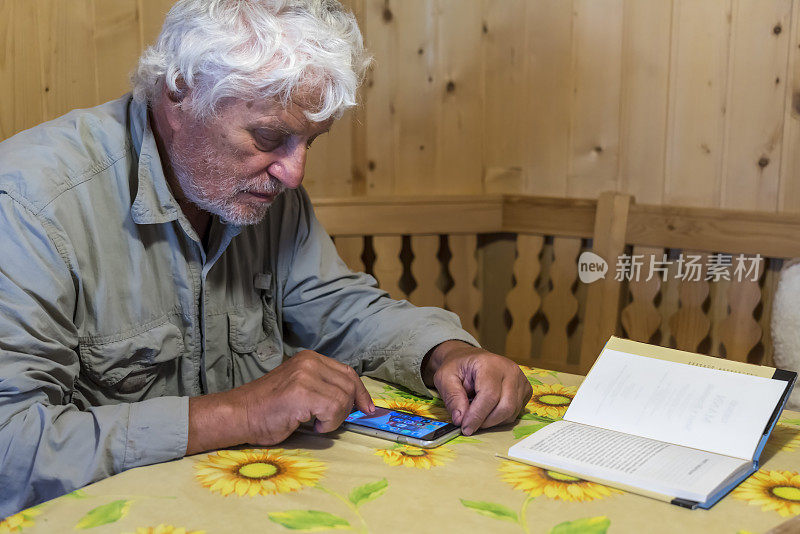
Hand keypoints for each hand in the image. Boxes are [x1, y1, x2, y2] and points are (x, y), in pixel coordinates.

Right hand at [187, 350, 374, 453]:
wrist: (238, 415)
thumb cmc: (268, 409)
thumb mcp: (300, 388)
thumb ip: (323, 388)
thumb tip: (355, 402)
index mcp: (310, 358)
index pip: (347, 372)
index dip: (361, 392)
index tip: (367, 408)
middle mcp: (309, 362)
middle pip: (349, 385)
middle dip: (347, 409)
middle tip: (330, 421)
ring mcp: (305, 375)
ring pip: (343, 398)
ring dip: (335, 418)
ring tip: (316, 422)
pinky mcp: (301, 392)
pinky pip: (332, 409)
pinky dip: (328, 423)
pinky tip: (311, 425)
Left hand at [422, 341, 531, 435]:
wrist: (470, 359)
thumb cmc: (458, 367)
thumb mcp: (445, 378)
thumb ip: (452, 398)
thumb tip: (460, 419)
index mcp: (490, 364)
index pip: (490, 395)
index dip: (477, 415)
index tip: (465, 428)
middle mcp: (510, 370)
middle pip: (505, 407)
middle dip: (486, 422)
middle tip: (469, 425)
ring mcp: (521, 380)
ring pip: (511, 412)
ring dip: (492, 421)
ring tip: (476, 414)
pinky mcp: (525, 389)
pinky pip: (516, 412)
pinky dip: (501, 418)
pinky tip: (488, 410)